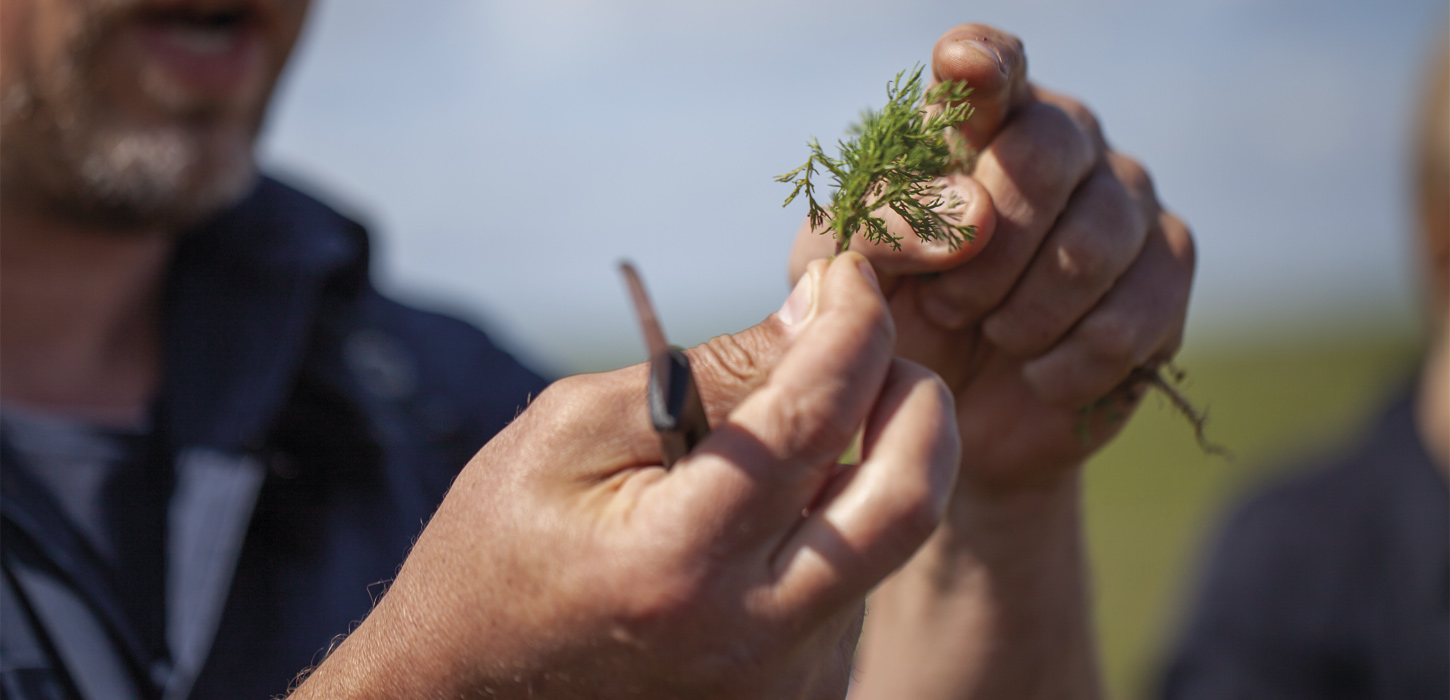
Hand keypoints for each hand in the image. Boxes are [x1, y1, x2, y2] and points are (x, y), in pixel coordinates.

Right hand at [288, 254, 959, 699]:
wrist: (469, 689)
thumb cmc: (501, 548)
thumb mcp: (568, 433)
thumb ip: (700, 374)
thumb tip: (813, 314)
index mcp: (677, 560)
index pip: (813, 419)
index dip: (851, 326)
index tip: (849, 275)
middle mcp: (750, 634)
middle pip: (907, 499)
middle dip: (918, 400)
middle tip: (878, 349)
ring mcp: (782, 679)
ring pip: (889, 541)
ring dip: (872, 459)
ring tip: (793, 430)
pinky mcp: (796, 694)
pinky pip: (858, 584)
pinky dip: (839, 520)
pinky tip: (773, 508)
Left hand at [789, 25, 1194, 493]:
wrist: (951, 419)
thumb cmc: (892, 323)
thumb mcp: (850, 276)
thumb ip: (881, 226)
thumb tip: (972, 217)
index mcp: (973, 124)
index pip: (991, 64)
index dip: (984, 61)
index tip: (963, 68)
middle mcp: (1060, 141)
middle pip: (1051, 147)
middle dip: (989, 246)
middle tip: (947, 307)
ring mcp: (1124, 201)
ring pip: (1098, 237)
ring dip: (1026, 311)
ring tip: (992, 337)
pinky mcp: (1166, 272)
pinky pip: (1134, 313)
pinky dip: (1073, 360)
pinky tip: (1039, 373)